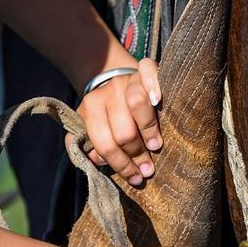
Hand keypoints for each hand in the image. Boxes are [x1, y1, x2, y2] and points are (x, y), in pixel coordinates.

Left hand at [73, 58, 162, 185]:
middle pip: (123, 130)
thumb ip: (90, 148)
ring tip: (156, 146)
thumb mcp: (92, 131)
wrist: (112, 80)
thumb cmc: (107, 116)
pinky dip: (153, 86)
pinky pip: (148, 72)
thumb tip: (98, 161)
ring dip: (148, 130)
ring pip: (136, 103)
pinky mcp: (141, 70)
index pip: (104, 143)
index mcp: (89, 111)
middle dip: (137, 154)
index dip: (120, 164)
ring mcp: (123, 80)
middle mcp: (104, 93)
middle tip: (148, 169)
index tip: (134, 177)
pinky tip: (158, 100)